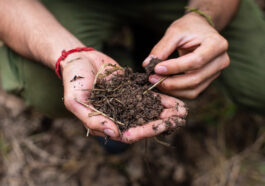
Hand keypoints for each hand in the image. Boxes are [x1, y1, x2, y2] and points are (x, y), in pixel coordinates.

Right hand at [61, 50, 186, 142]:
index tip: (160, 126)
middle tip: (179, 120)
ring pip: (148, 111)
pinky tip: (176, 99)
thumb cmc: (73, 81)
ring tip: (183, 111)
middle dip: (161, 122)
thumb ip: (93, 120)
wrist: (79, 58)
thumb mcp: (76, 101)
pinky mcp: (132, 90)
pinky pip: (148, 96)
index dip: (145, 131)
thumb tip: (115, 134)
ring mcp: (127, 103)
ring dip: (166, 112)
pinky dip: (161, 98)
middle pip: (143, 124)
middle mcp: (119, 116)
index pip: (128, 133)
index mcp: (106, 123)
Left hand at [143, 12, 229, 98]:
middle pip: (196, 78)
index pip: (196, 61)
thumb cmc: (189, 28)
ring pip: (194, 89)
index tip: (156, 69)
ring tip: (156, 81)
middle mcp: (221, 60)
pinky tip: (164, 84)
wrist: (201, 29)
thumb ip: (161, 48)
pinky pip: (193, 92)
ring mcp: (216, 72)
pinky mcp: (208, 80)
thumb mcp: (174, 32)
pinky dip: (177, 91)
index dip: (175, 67)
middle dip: (171, 82)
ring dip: (172, 89)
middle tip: (152, 78)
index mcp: (217, 44)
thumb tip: (147, 64)